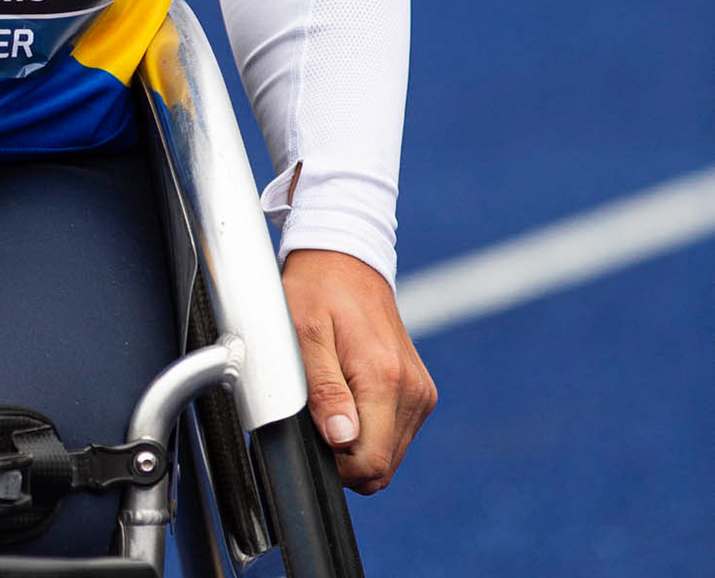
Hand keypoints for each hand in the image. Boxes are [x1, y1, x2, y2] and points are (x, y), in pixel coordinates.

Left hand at [281, 248, 435, 493]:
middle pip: (382, 464)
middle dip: (345, 457)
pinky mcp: (420, 391)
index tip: (311, 437)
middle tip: (314, 415)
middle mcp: (412, 390)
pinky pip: (395, 432)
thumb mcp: (303, 333)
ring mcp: (420, 392)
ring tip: (328, 397)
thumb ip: (322, 389)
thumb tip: (342, 439)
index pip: (371, 462)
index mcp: (385, 379)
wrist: (344, 258)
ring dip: (357, 441)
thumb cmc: (316, 290)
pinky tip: (346, 395)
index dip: (336, 465)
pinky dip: (370, 427)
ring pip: (390, 451)